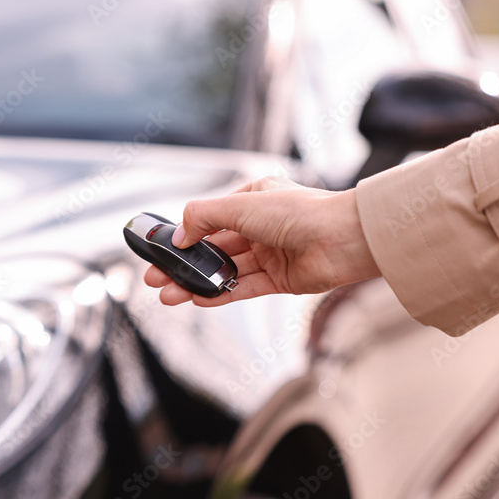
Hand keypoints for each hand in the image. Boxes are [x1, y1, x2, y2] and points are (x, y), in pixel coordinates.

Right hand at [144, 177, 380, 306]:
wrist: (343, 239)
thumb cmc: (299, 213)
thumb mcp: (241, 205)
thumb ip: (203, 217)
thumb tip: (178, 235)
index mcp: (253, 199)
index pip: (210, 218)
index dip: (185, 235)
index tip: (162, 249)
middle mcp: (260, 226)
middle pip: (212, 249)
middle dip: (183, 264)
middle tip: (155, 277)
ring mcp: (269, 254)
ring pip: (223, 271)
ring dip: (195, 282)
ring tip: (168, 294)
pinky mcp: (279, 280)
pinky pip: (242, 288)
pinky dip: (218, 295)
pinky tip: (196, 300)